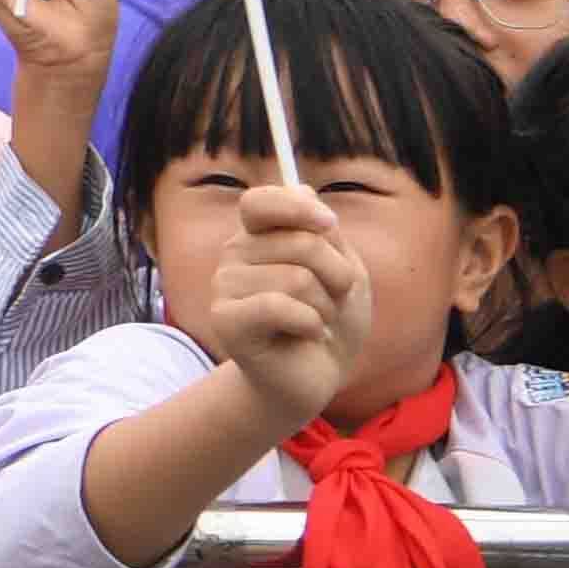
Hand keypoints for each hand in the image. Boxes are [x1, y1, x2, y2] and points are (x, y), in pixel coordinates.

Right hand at [204, 181, 368, 429]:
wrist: (314, 378)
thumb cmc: (328, 323)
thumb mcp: (343, 270)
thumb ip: (324, 232)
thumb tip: (303, 188)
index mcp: (258, 238)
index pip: (261, 202)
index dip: (298, 208)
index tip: (330, 227)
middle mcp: (234, 256)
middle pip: (301, 243)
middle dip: (337, 277)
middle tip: (331, 303)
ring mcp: (225, 287)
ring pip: (297, 279)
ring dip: (325, 308)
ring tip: (316, 324)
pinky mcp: (226, 321)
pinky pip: (280, 307)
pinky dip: (311, 325)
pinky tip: (306, 336)